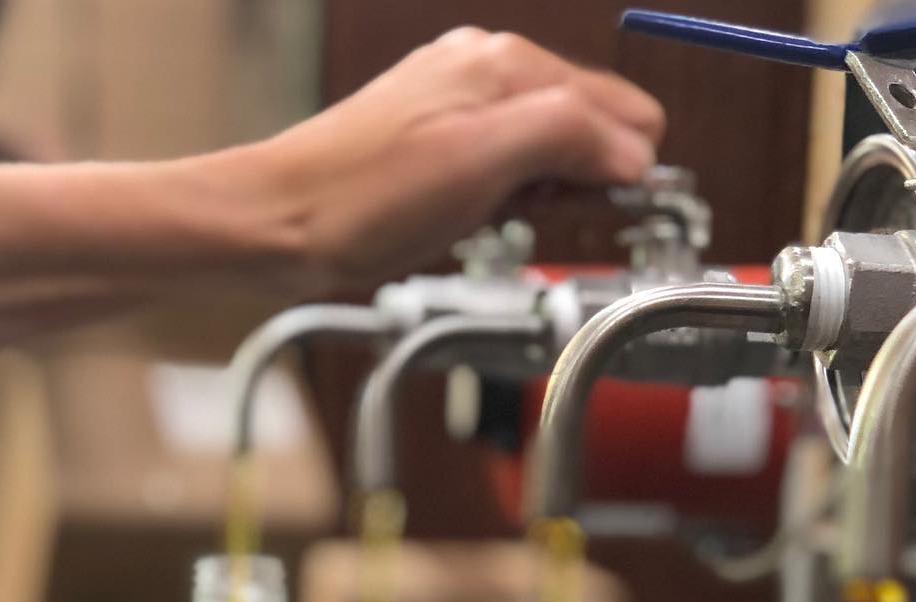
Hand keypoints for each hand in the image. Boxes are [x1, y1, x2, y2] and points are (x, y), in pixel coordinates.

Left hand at [211, 27, 665, 292]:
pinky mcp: (441, 143)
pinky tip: (481, 222)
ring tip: (503, 223)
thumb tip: (633, 154)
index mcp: (508, 64)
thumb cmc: (365, 198)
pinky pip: (511, 168)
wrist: (282, 222)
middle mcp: (489, 70)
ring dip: (547, 198)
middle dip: (587, 183)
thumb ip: (569, 140)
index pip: (622, 112)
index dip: (626, 172)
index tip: (615, 218)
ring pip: (552, 152)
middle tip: (546, 222)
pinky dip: (513, 201)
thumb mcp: (482, 162)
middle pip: (591, 129)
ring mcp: (462, 104)